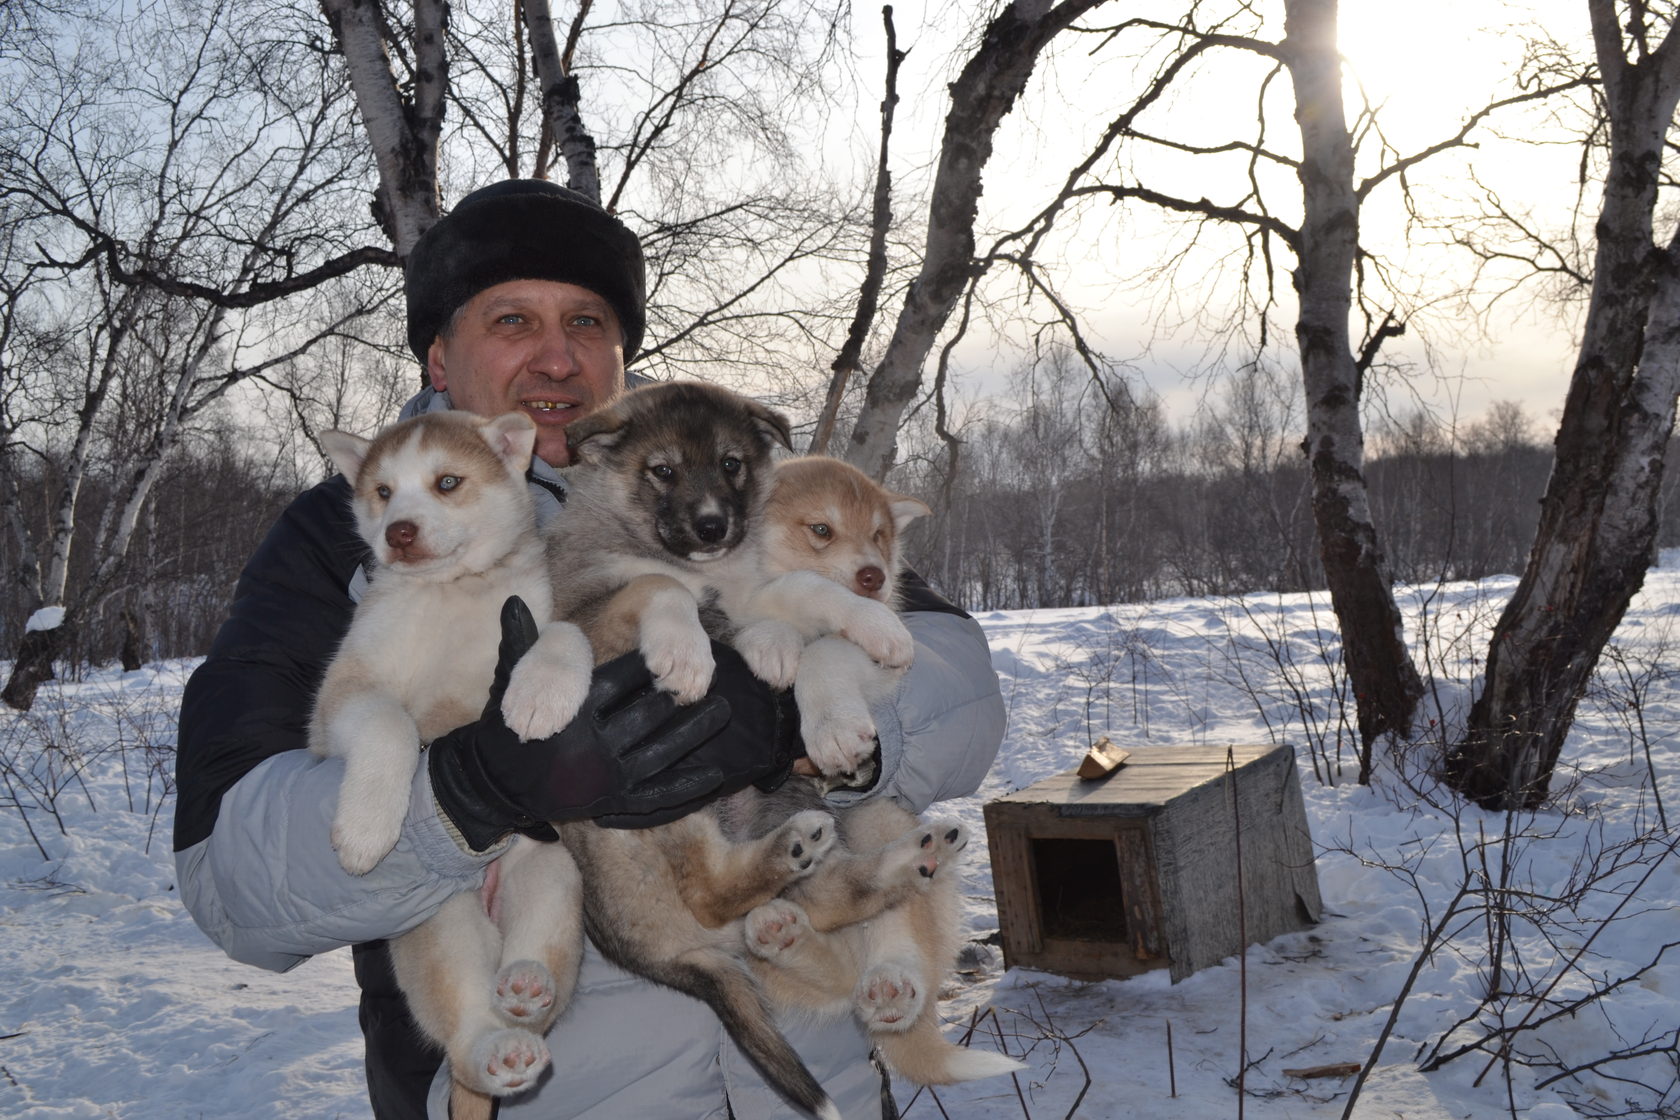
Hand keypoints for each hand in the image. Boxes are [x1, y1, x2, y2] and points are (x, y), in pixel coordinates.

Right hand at [428, 598, 803, 848]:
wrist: (495, 787)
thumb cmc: (507, 727)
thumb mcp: (508, 684)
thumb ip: (518, 643)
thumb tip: (513, 601)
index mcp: (571, 716)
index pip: (617, 683)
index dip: (647, 666)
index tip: (672, 652)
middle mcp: (591, 750)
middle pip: (646, 718)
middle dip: (679, 697)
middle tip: (710, 677)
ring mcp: (605, 781)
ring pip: (660, 755)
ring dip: (694, 734)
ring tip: (723, 710)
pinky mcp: (613, 805)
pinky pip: (656, 798)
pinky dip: (686, 788)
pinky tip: (714, 775)